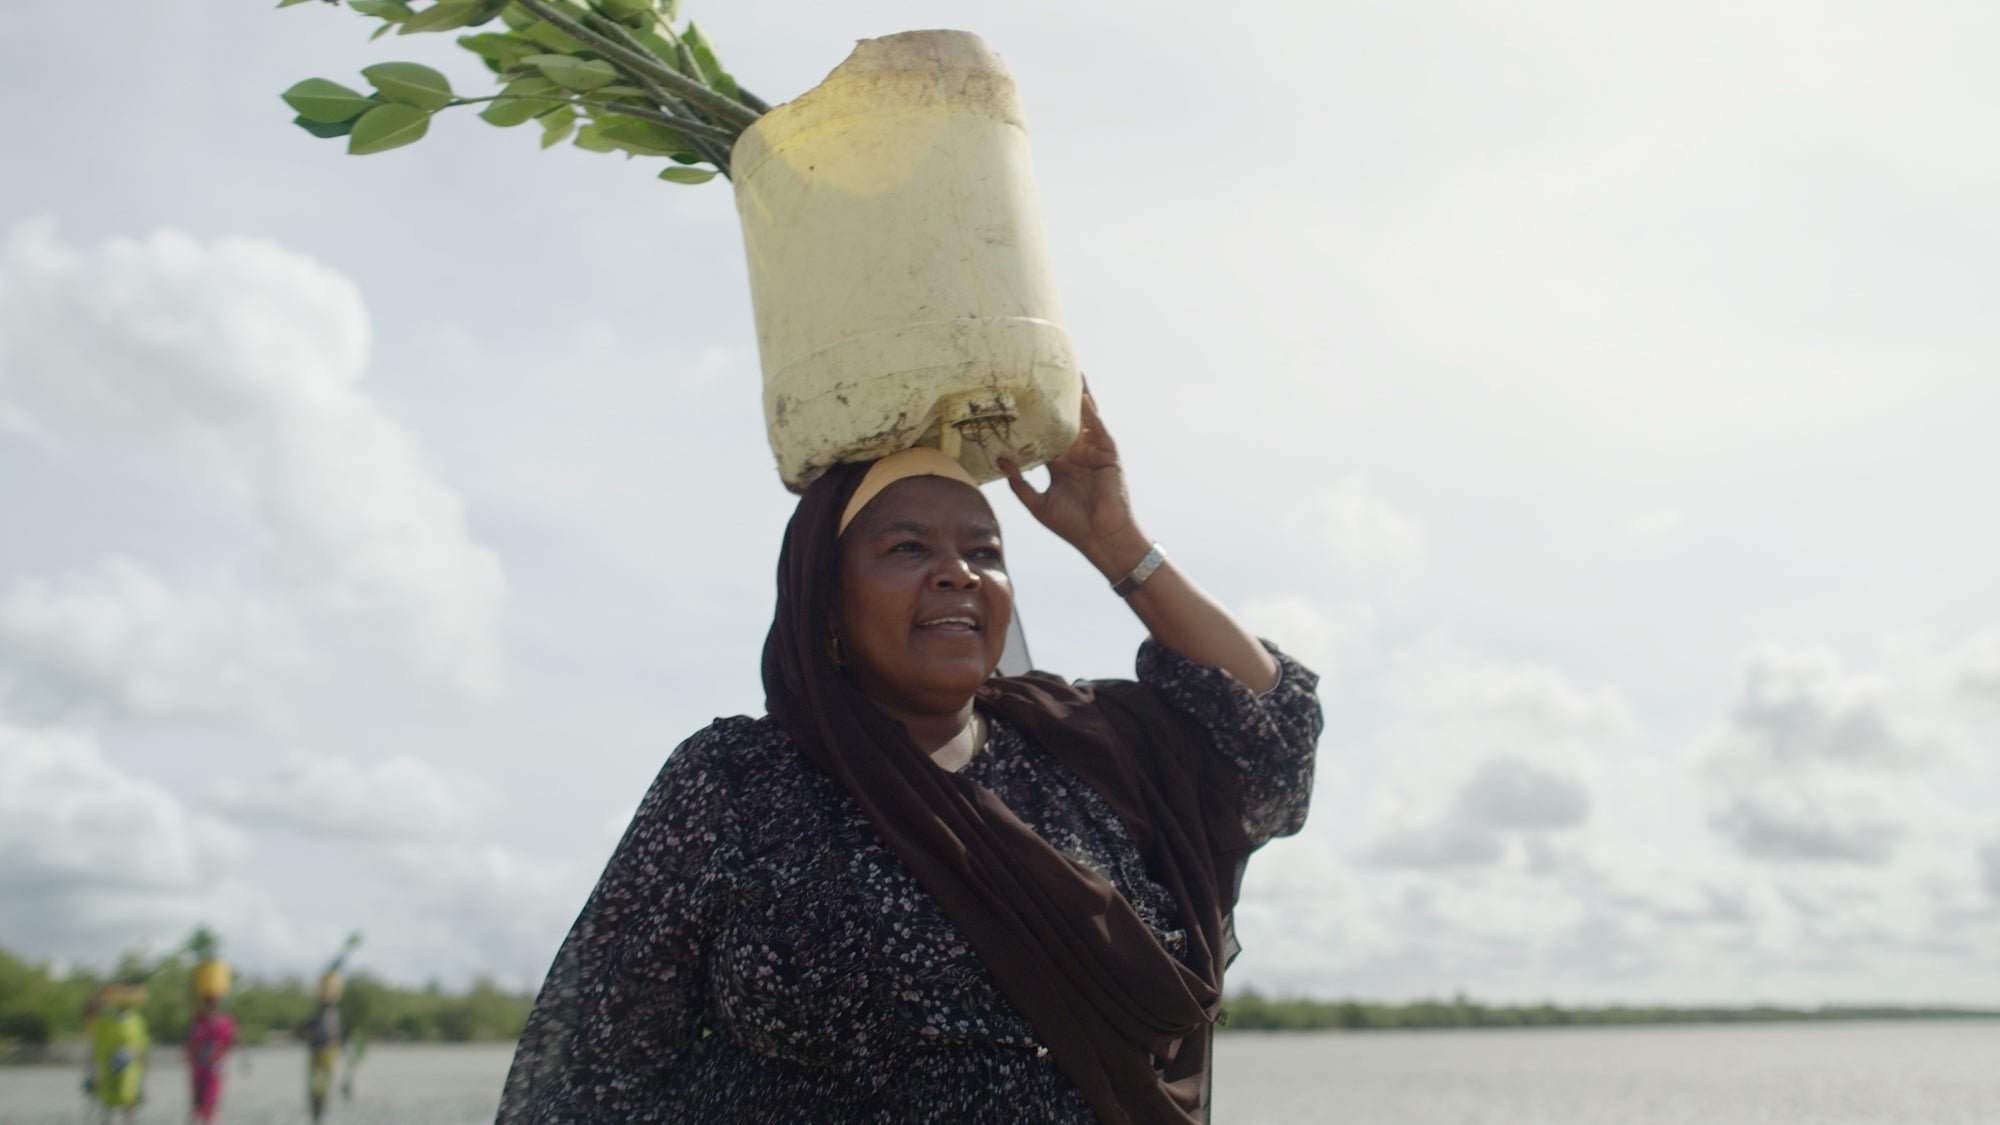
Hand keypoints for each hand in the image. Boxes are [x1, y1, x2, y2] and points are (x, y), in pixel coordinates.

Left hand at [1001, 383, 1152, 579]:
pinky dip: (1090, 413)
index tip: (1015, 402)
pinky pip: (1098, 428)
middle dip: (1057, 400)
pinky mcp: (1107, 453)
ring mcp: (1093, 452)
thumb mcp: (1037, 503)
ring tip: (1069, 373)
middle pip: (1064, 421)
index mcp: (1060, 465)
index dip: (1032, 420)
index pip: (1044, 435)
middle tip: (1043, 376)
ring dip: (1078, 397)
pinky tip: (1082, 397)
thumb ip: (1019, 483)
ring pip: (1083, 419)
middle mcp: (1076, 454)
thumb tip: (1000, 460)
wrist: (1100, 538)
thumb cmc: (1072, 525)